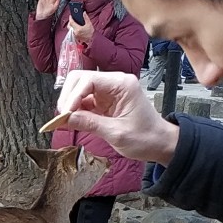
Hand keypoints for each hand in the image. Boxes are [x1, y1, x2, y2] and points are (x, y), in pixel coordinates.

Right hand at [55, 69, 178, 163]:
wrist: (160, 143)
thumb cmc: (146, 138)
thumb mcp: (117, 134)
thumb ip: (89, 124)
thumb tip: (65, 119)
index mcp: (122, 84)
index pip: (88, 80)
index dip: (72, 96)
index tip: (65, 114)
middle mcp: (114, 83)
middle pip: (80, 79)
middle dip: (68, 97)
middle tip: (62, 117)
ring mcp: (108, 91)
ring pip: (79, 89)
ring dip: (70, 103)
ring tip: (66, 121)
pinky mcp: (104, 101)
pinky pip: (84, 100)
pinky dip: (75, 110)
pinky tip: (72, 120)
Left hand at [66, 13, 92, 44]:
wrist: (91, 40)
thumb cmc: (90, 32)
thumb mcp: (89, 24)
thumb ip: (86, 18)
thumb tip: (84, 13)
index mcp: (78, 29)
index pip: (71, 22)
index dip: (70, 18)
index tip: (70, 16)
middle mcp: (75, 32)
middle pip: (68, 26)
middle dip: (69, 22)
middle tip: (72, 19)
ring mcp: (74, 35)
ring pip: (69, 29)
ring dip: (70, 26)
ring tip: (73, 23)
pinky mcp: (75, 37)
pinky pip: (71, 32)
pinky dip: (72, 29)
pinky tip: (75, 27)